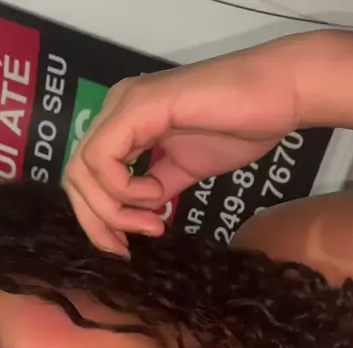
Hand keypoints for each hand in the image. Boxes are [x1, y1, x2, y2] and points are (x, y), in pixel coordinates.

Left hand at [64, 42, 299, 254]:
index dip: (98, 221)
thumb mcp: (184, 171)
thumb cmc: (240, 126)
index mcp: (123, 125)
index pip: (86, 179)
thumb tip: (139, 217)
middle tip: (130, 246)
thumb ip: (155, 190)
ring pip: (82, 171)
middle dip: (97, 224)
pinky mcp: (140, 106)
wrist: (278, 97)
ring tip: (154, 220)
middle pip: (75, 178)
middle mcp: (116, 111)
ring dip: (114, 211)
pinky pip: (103, 158)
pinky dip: (124, 189)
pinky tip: (157, 196)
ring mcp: (124, 105)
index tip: (128, 246)